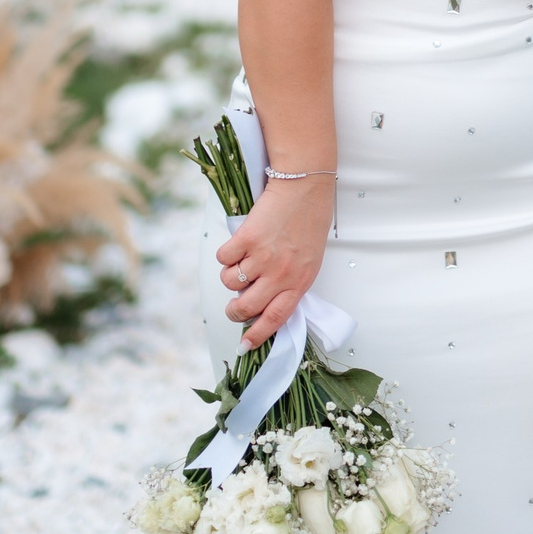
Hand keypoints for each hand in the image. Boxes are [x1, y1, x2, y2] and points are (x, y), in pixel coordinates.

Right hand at [217, 174, 336, 347]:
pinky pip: (223, 258)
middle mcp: (280, 274)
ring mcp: (262, 257)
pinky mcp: (246, 239)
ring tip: (244, 260)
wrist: (303, 186)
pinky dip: (226, 254)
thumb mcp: (309, 261)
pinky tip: (240, 243)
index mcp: (299, 282)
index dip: (257, 336)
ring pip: (230, 282)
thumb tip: (263, 304)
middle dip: (234, 311)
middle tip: (234, 306)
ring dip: (231, 275)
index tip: (245, 346)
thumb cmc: (309, 222)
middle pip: (246, 307)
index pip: (275, 319)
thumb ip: (290, 283)